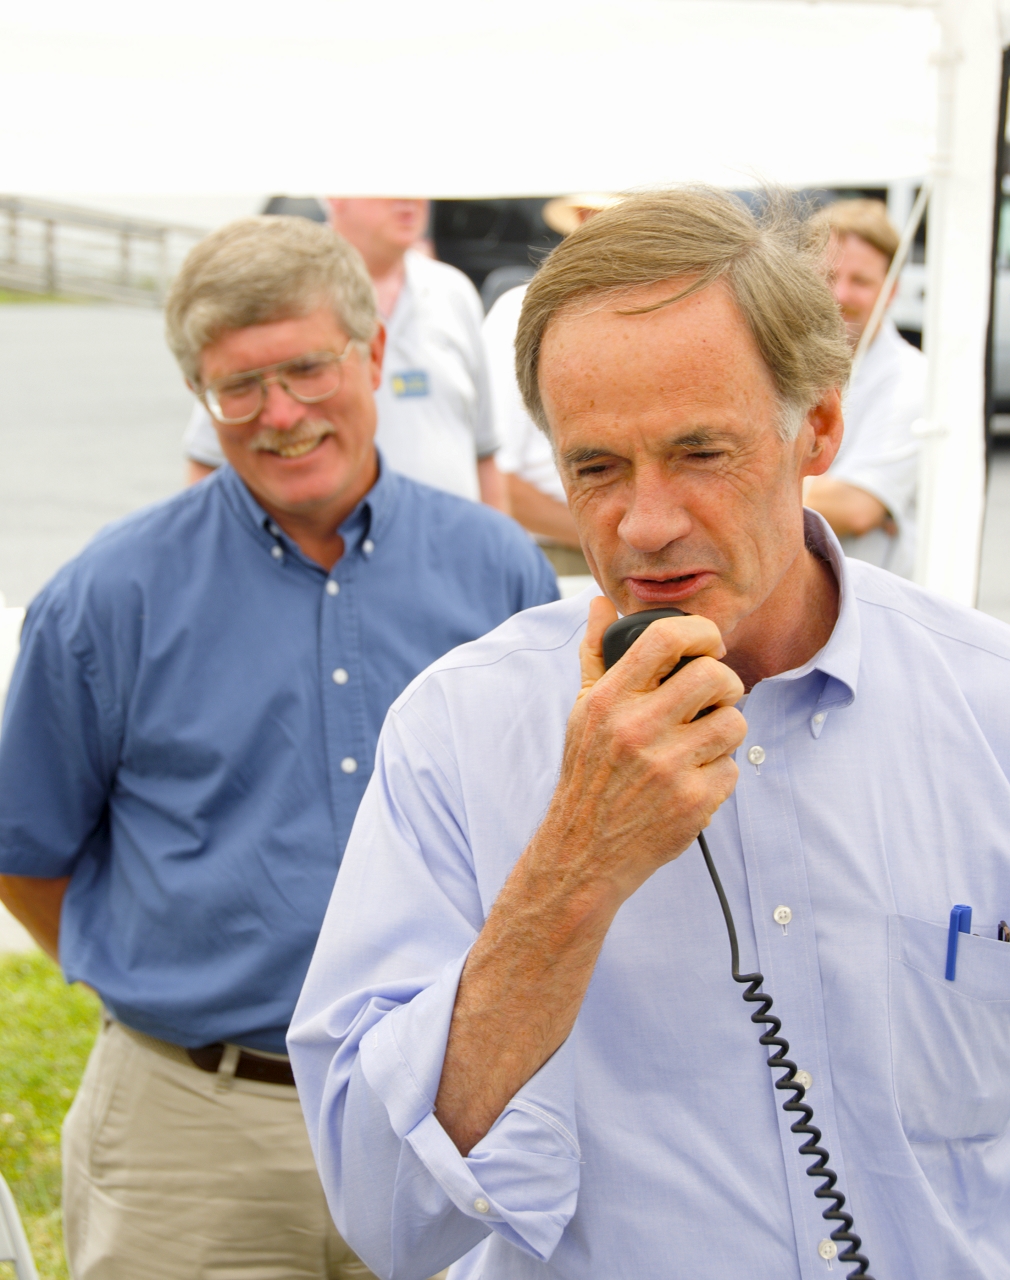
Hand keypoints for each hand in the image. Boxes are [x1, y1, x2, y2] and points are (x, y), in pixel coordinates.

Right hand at [529, 597, 746, 907]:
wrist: (585, 851)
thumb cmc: (589, 774)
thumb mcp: (584, 712)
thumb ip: (597, 655)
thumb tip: (600, 604)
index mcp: (609, 700)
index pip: (664, 639)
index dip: (700, 632)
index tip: (709, 643)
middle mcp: (636, 730)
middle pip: (714, 677)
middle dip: (726, 683)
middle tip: (716, 696)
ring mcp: (667, 768)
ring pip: (734, 722)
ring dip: (725, 730)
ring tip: (702, 742)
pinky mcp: (693, 802)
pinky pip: (733, 768)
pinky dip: (720, 773)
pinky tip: (694, 780)